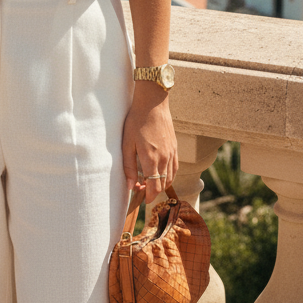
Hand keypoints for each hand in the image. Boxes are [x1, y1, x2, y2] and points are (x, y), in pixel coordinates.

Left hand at [122, 81, 177, 202]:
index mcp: (151, 159)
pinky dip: (169, 175)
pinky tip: (161, 171)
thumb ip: (128, 166)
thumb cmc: (136, 121)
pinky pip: (175, 167)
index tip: (142, 199)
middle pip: (163, 184)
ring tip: (149, 180)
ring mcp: (172, 153)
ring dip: (161, 183)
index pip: (154, 187)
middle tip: (141, 187)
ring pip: (171, 177)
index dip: (149, 196)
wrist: (152, 103)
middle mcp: (164, 159)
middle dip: (153, 191)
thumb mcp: (127, 143)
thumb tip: (129, 186)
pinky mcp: (175, 147)